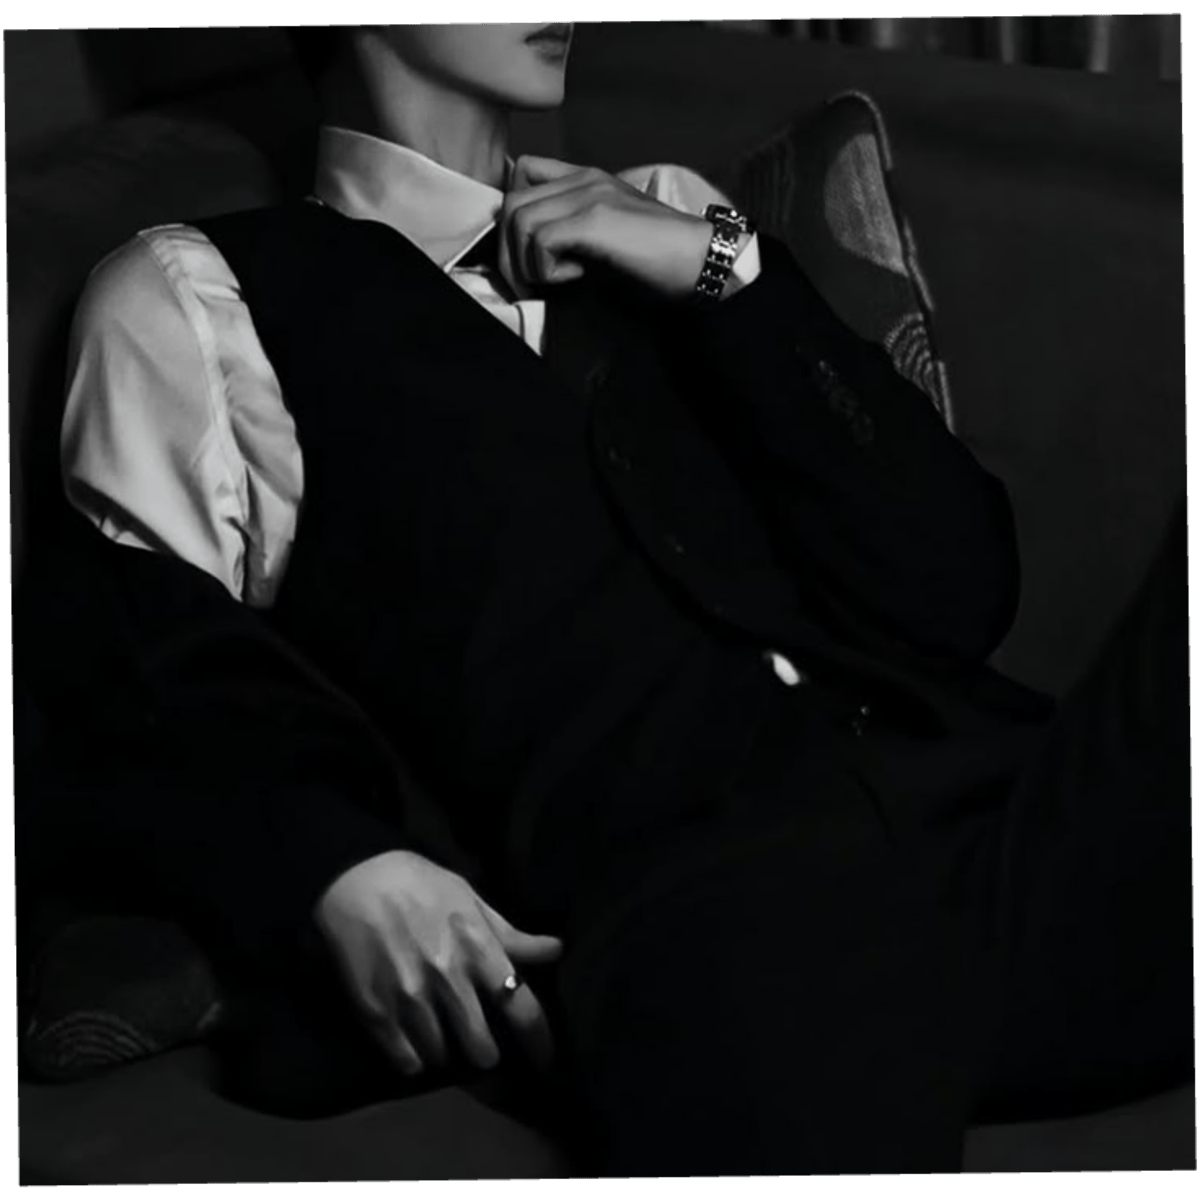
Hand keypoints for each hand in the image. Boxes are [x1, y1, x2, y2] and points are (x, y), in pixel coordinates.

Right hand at [314, 850, 562, 1078]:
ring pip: (442, 1058)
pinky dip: (415, 1060)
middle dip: (487, 1053)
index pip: (522, 1008)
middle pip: (481, 1048)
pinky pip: (405, 1061)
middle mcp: (448, 980)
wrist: (356, 880)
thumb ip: (511, 935)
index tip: (544, 1062)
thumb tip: (556, 950)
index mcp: (478, 949)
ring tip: (445, 1041)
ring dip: (448, 1054)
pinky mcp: (375, 1012)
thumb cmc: (420, 885)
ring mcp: (410, 999)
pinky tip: (416, 1046)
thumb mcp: (471, 899)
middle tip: (482, 1048)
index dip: (539, 1043)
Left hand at [501, 155, 717, 299]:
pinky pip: (541, 240)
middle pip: (510, 202)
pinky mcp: (595, 218)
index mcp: (587, 179)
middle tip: (530, 284)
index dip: (512, 217)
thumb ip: (572, 236)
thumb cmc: (660, 261)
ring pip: (518, 220)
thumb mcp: (607, 240)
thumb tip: (530, 261)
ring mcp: (589, 194)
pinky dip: (547, 269)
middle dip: (509, 252)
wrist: (701, 261)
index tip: (526, 254)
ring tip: (557, 281)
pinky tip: (577, 277)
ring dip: (527, 263)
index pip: (522, 173)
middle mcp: (584, 179)